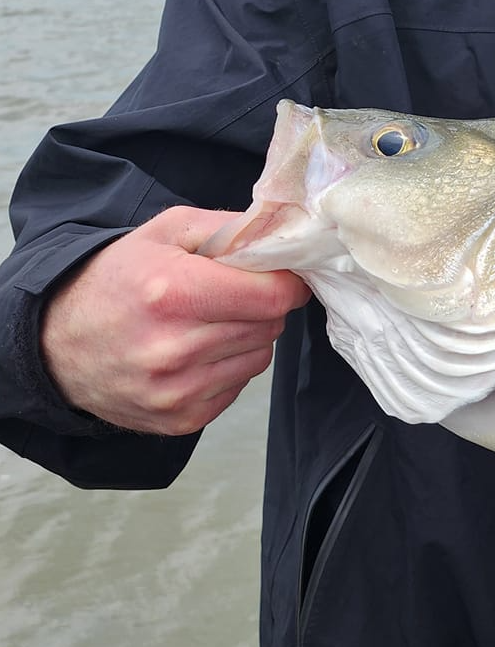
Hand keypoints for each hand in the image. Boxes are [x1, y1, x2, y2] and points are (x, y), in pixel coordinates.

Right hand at [40, 206, 308, 435]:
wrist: (56, 344)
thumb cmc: (118, 279)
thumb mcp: (167, 231)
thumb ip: (231, 227)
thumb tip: (283, 236)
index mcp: (174, 292)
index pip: (274, 296)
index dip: (287, 283)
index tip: (281, 276)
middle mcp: (175, 347)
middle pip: (270, 325)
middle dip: (262, 306)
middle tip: (231, 296)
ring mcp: (176, 390)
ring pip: (260, 356)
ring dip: (247, 338)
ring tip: (207, 324)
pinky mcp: (179, 419)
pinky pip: (238, 386)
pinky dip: (228, 368)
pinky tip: (195, 354)